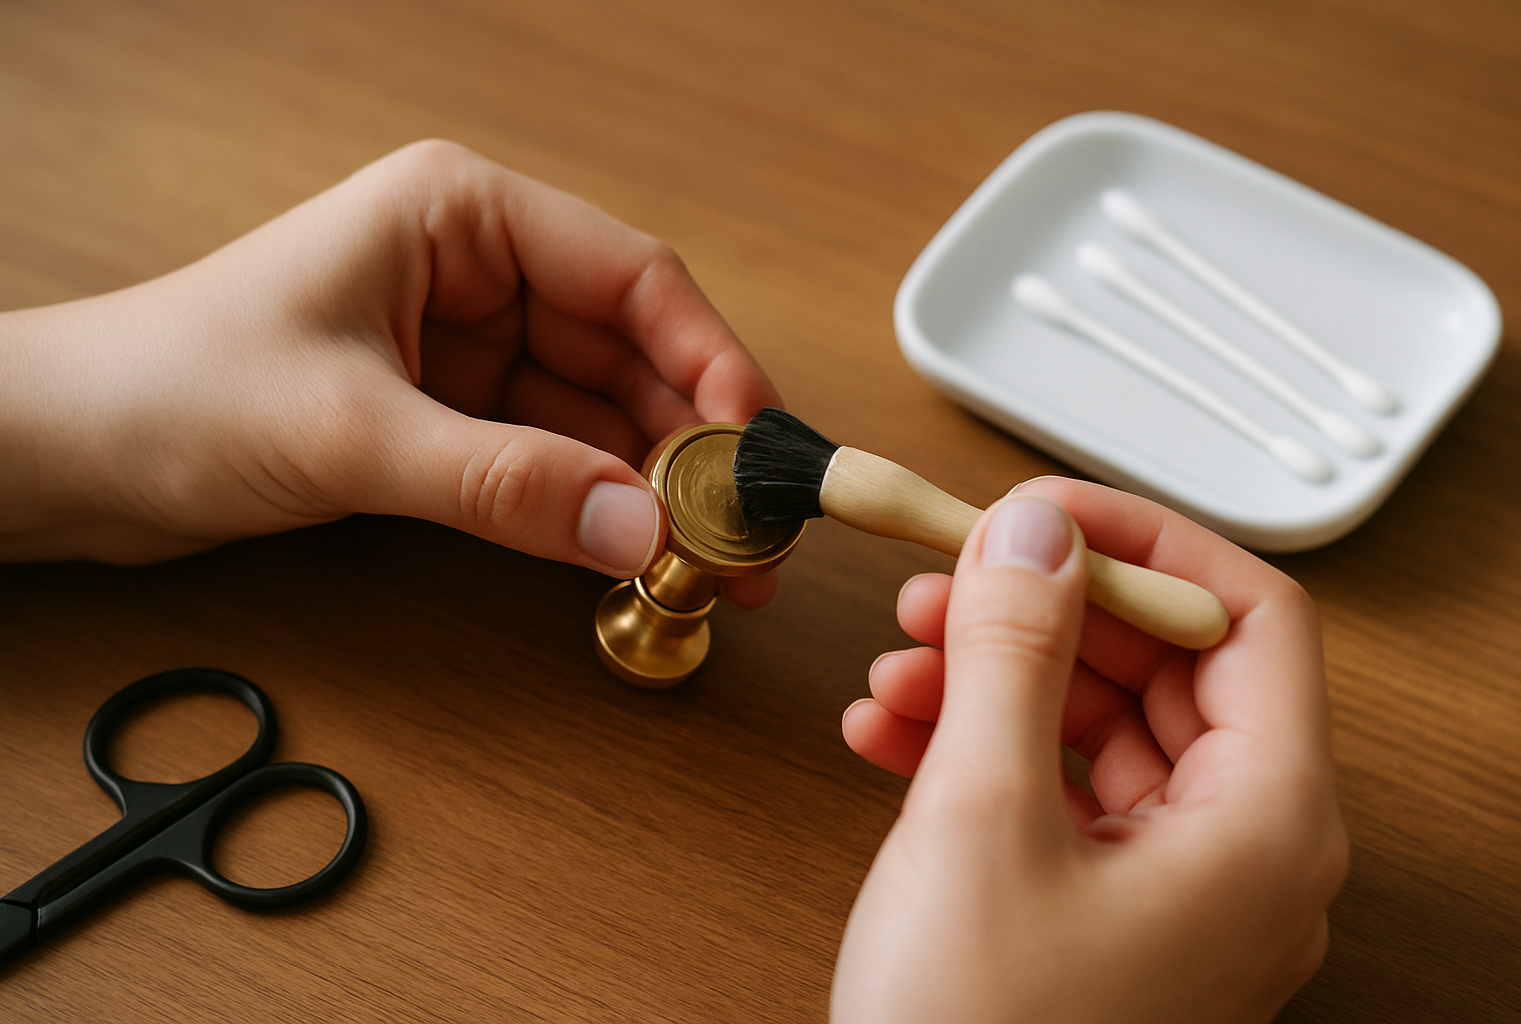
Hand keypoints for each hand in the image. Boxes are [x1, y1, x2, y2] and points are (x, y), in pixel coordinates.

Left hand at [0, 140, 778, 603]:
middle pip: (632, 352)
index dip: (711, 360)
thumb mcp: (350, 435)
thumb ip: (501, 483)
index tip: (755, 447)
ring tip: (716, 564)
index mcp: (460, 216)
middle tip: (748, 533)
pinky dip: (597, 508)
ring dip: (656, 487)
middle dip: (692, 444)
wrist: (65, 456)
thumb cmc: (170, 390)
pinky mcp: (450, 417)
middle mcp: (478, 271)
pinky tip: (640, 554)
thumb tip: (639, 530)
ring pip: (601, 415)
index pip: (631, 277)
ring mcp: (468, 347)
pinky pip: (553, 460)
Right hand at [833, 478, 1347, 1022]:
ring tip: (900, 664)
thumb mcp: (981, 818)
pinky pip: (1061, 791)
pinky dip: (982, 747)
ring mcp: (1176, 888)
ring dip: (997, 678)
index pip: (1248, 616)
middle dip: (1046, 611)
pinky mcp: (1109, 912)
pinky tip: (896, 733)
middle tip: (948, 582)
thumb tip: (1031, 534)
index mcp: (1266, 824)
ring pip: (1102, 725)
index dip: (1143, 544)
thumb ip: (1013, 652)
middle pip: (1167, 665)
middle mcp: (1242, 853)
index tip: (1041, 514)